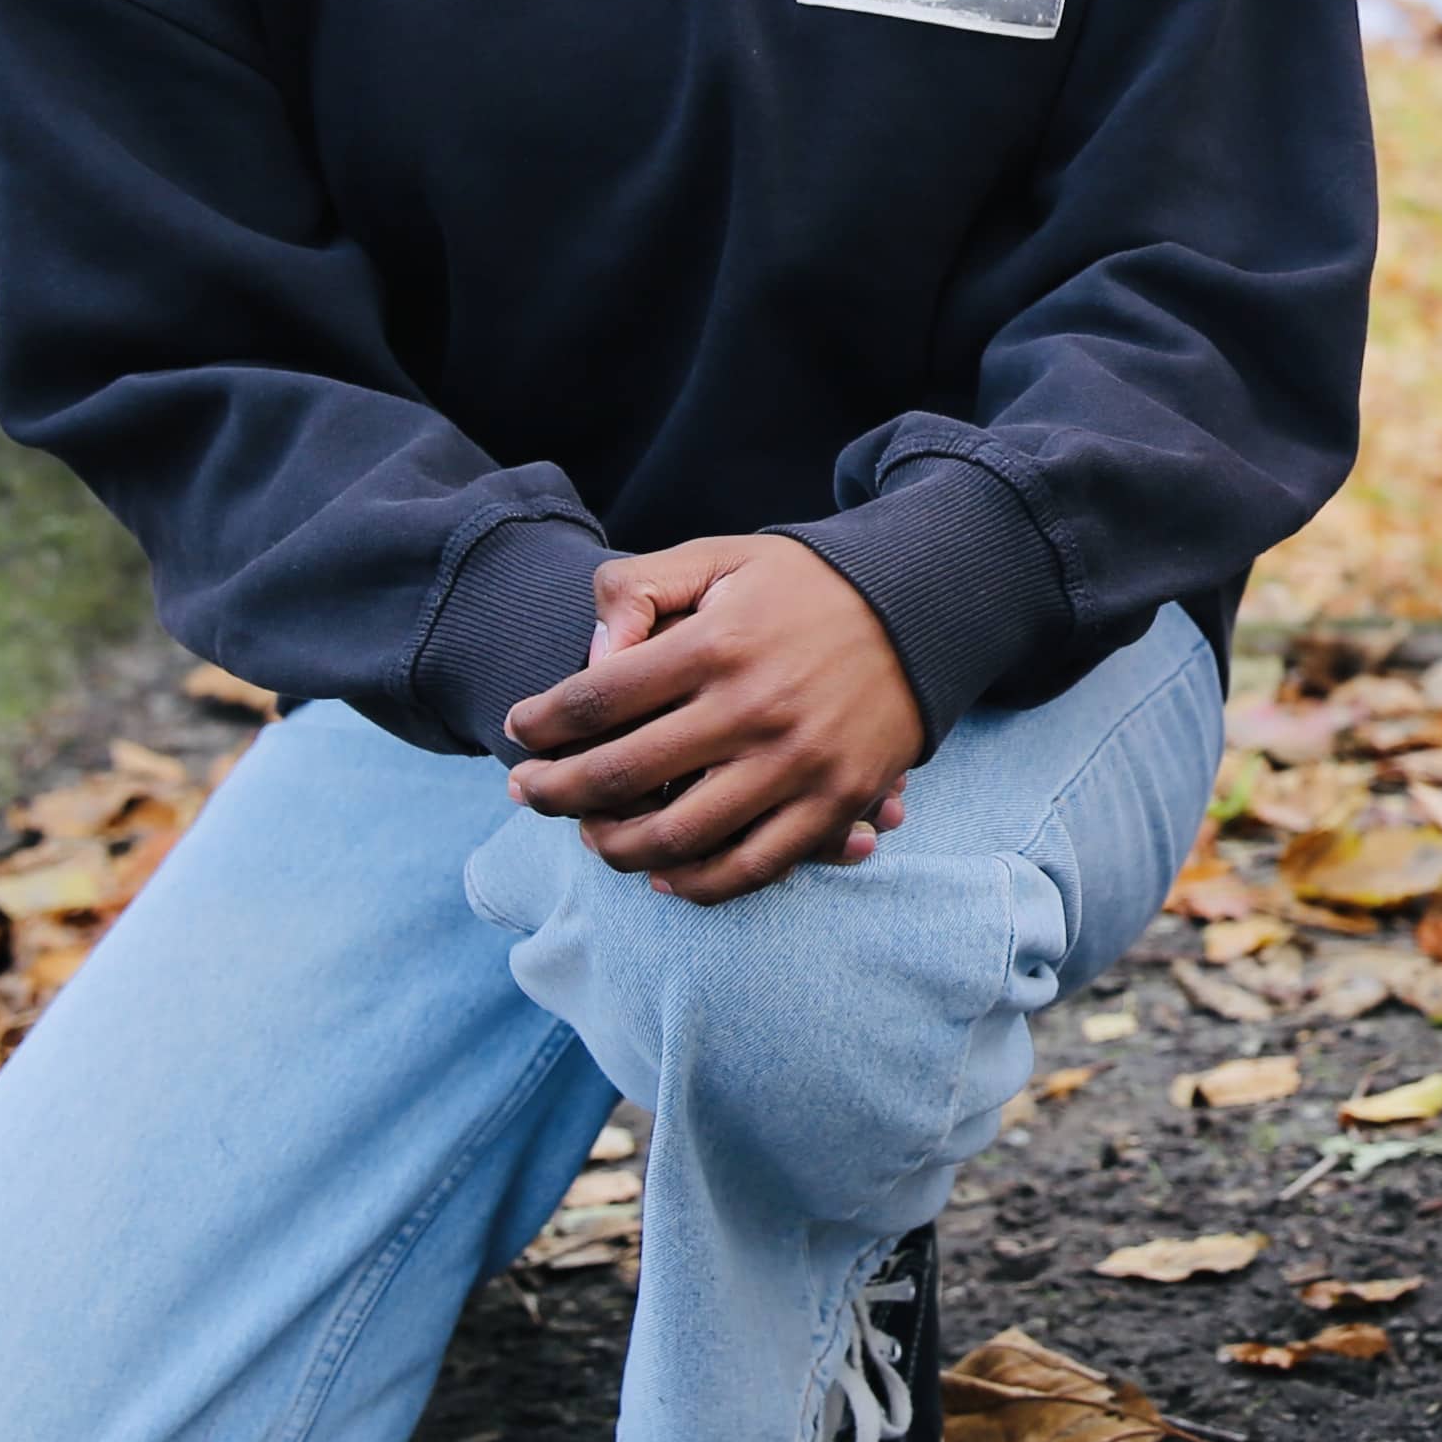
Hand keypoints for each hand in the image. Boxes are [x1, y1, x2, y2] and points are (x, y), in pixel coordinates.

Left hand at [501, 537, 930, 902]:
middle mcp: (753, 709)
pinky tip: (658, 874)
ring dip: (612, 847)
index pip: (596, 700)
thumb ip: (641, 586)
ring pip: (676, 838)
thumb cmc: (804, 585)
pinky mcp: (834, 803)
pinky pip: (750, 868)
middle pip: (620, 776)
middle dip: (553, 791)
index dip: (541, 723)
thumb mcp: (721, 557)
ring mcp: (797, 765)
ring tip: (587, 832)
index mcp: (718, 643)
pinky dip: (694, 884)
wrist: (924, 607)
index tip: (517, 732)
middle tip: (524, 792)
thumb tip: (592, 654)